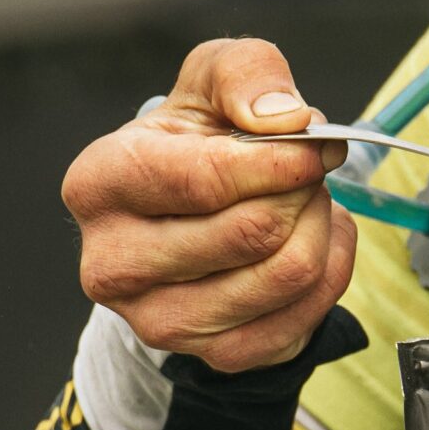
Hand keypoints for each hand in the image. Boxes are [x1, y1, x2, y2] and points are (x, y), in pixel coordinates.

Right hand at [62, 38, 357, 372]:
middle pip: (251, 231)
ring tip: (305, 201)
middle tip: (309, 168)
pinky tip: (312, 241)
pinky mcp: (212, 356)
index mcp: (98, 185)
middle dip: (302, 190)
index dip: (279, 160)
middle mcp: (112, 265)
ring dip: (320, 226)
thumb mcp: (211, 78)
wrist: (187, 213)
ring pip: (286, 274)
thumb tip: (285, 120)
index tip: (316, 143)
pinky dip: (330, 269)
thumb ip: (246, 73)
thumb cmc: (195, 139)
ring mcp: (159, 321)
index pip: (204, 179)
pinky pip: (306, 314)